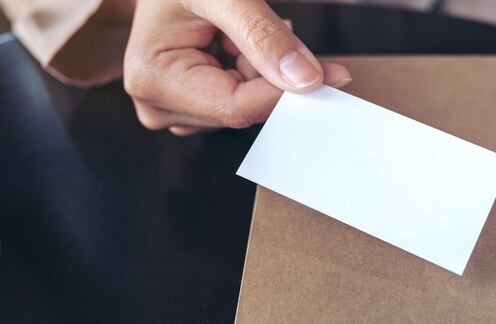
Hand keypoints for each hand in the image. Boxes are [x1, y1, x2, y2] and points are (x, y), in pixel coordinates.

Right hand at [123, 0, 351, 134]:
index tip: (331, 76)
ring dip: (259, 71)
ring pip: (244, 107)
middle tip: (275, 30)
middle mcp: (158, 104)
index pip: (236, 107)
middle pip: (242, 110)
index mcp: (155, 79)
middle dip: (269, 74)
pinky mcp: (188, 106)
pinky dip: (250, 74)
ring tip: (243, 31)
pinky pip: (236, 101)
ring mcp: (172, 108)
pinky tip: (238, 45)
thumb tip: (304, 79)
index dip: (286, 92)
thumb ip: (264, 35)